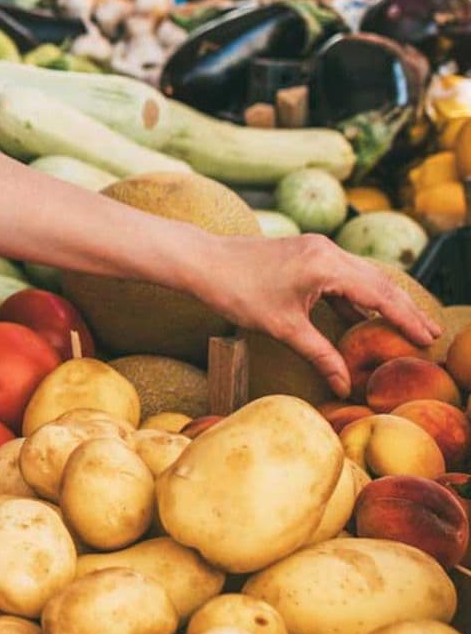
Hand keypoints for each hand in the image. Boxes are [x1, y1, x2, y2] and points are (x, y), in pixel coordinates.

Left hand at [190, 233, 439, 396]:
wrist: (202, 261)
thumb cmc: (237, 291)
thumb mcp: (283, 328)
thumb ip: (320, 355)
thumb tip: (344, 386)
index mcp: (327, 266)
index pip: (380, 294)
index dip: (406, 319)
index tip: (427, 338)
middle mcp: (327, 251)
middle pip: (379, 282)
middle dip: (404, 309)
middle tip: (430, 333)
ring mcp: (317, 248)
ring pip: (362, 276)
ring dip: (383, 301)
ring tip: (406, 326)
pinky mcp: (306, 252)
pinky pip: (342, 274)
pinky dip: (357, 295)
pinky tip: (364, 315)